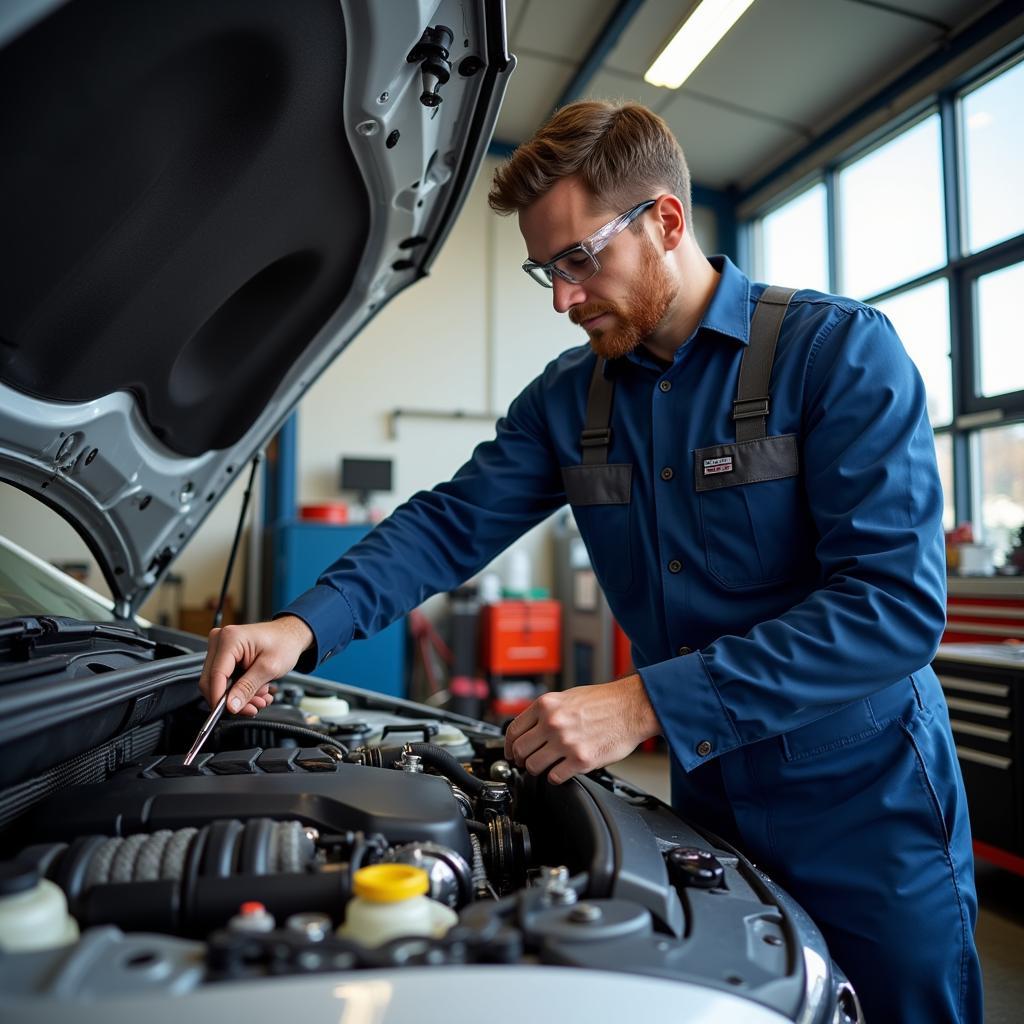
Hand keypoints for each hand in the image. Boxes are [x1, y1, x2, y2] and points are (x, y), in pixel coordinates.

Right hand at [198, 616, 313, 717]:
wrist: (290, 635)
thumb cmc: (285, 642)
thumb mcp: (269, 668)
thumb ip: (248, 688)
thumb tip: (231, 705)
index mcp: (230, 639)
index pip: (215, 675)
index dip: (220, 698)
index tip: (231, 711)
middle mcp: (220, 641)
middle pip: (213, 681)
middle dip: (232, 699)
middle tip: (252, 707)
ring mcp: (220, 648)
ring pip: (219, 684)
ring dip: (239, 696)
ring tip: (260, 697)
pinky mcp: (224, 657)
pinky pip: (225, 680)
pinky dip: (239, 690)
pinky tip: (255, 691)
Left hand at [503, 674, 660, 783]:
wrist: (632, 707)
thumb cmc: (604, 701)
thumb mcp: (567, 696)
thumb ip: (546, 712)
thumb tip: (531, 728)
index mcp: (546, 705)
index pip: (513, 730)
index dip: (509, 745)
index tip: (511, 752)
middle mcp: (553, 723)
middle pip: (520, 750)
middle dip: (521, 760)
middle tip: (527, 762)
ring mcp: (566, 742)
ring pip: (533, 766)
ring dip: (537, 770)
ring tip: (547, 766)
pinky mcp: (580, 760)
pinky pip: (554, 777)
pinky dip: (555, 777)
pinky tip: (562, 771)